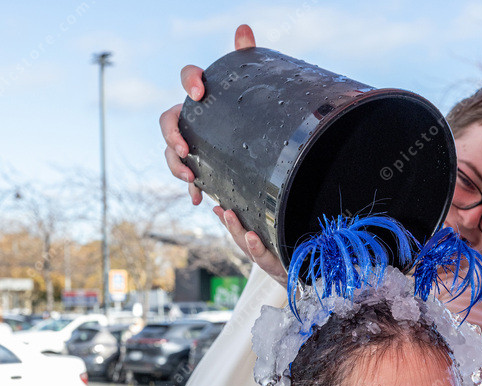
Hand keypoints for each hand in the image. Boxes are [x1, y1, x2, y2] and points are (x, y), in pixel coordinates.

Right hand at [159, 24, 256, 204]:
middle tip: (186, 149)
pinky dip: (191, 189)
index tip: (200, 92)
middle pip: (168, 123)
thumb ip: (245, 57)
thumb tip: (243, 28)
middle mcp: (190, 117)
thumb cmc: (247, 109)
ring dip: (176, 166)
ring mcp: (189, 143)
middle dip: (172, 136)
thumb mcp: (249, 86)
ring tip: (191, 178)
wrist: (252, 144)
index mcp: (202, 94)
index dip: (190, 81)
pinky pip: (187, 178)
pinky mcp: (196, 166)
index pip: (188, 77)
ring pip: (170, 153)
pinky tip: (198, 199)